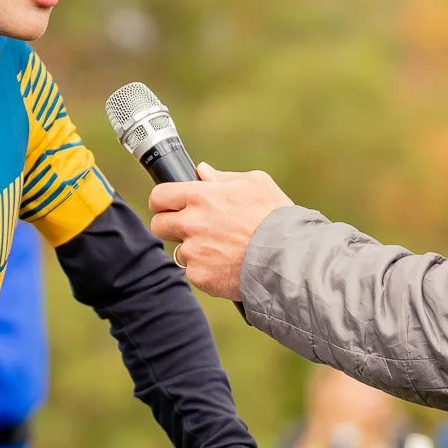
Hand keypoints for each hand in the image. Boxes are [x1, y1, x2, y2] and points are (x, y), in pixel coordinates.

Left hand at [148, 164, 294, 298]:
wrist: (288, 257)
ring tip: (222, 251)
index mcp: (201, 196)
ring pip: (179, 251)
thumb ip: (223, 177)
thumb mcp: (256, 184)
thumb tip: (202, 171)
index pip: (159, 196)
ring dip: (194, 251)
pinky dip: (207, 271)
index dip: (162, 202)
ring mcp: (194, 252)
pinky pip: (194, 273)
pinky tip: (228, 267)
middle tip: (193, 230)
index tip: (169, 207)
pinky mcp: (200, 276)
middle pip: (159, 225)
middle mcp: (191, 223)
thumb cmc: (276, 217)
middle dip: (171, 226)